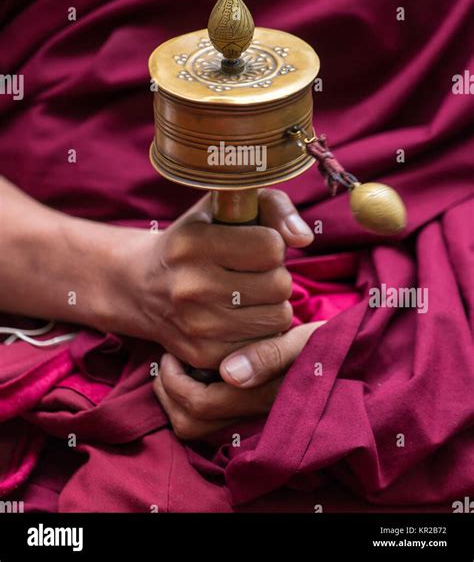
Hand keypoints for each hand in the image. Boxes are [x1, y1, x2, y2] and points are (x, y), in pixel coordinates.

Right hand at [111, 189, 313, 369]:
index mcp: (194, 242)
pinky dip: (260, 331)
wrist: (141, 286)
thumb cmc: (196, 238)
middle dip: (274, 276)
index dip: (271, 244)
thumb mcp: (224, 207)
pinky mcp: (203, 355)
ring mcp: (196, 325)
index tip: (254, 245)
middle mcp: (191, 285)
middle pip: (279, 285)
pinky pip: (264, 345)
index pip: (271, 247)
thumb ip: (273, 206)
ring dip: (271, 305)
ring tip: (247, 294)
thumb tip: (304, 238)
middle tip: (252, 273)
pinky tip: (239, 318)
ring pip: (278, 318)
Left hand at [153, 321, 323, 438]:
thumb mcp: (306, 340)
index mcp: (263, 399)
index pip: (198, 405)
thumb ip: (271, 355)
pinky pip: (207, 421)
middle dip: (168, 392)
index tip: (174, 351)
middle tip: (168, 359)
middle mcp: (253, 418)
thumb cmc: (329, 345)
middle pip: (188, 424)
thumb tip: (230, 373)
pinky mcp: (250, 416)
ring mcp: (251, 422)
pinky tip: (197, 372)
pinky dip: (190, 399)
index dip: (174, 381)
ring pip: (194, 428)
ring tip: (180, 365)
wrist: (352, 361)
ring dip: (177, 398)